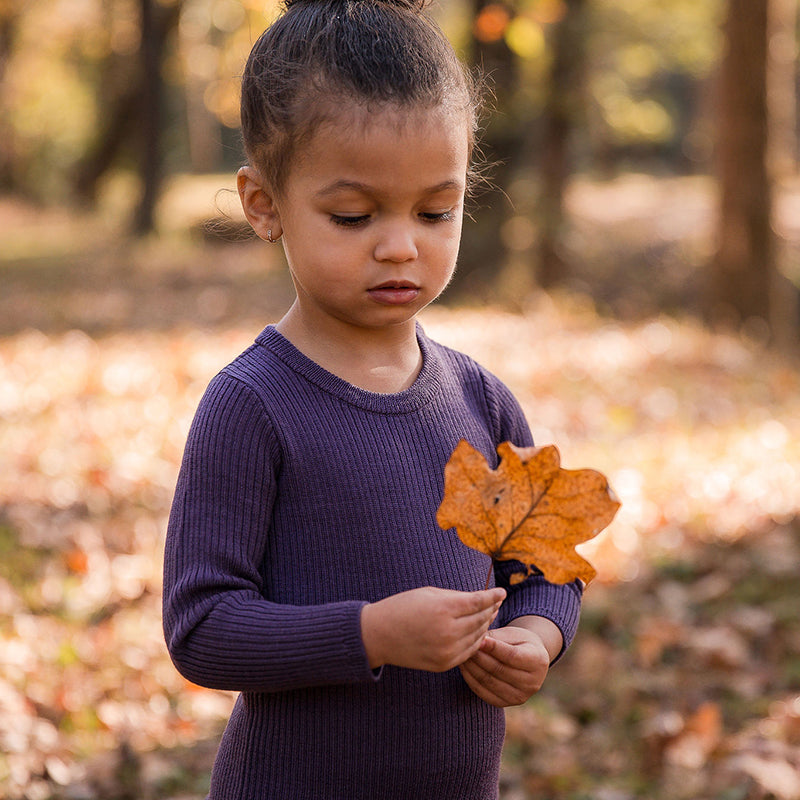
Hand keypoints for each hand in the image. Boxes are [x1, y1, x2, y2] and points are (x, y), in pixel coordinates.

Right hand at [361, 586, 505, 672]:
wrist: (378, 635)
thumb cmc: (403, 607)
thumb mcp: (429, 594)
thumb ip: (457, 598)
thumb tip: (481, 601)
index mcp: (443, 609)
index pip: (478, 602)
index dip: (493, 596)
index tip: (502, 591)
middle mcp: (448, 632)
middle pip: (481, 619)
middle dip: (491, 609)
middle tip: (497, 602)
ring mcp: (447, 651)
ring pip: (478, 636)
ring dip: (486, 625)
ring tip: (490, 615)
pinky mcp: (444, 664)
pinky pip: (468, 651)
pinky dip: (476, 641)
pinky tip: (478, 632)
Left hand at [459, 619, 557, 706]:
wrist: (528, 660)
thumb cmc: (518, 642)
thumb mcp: (513, 634)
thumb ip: (497, 638)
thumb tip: (476, 641)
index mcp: (538, 661)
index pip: (512, 656)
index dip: (494, 648)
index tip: (478, 639)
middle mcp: (532, 683)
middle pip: (499, 670)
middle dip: (479, 657)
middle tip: (464, 645)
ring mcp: (519, 697)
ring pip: (489, 681)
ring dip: (472, 668)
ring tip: (462, 654)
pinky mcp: (505, 703)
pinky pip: (483, 692)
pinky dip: (471, 679)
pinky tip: (464, 667)